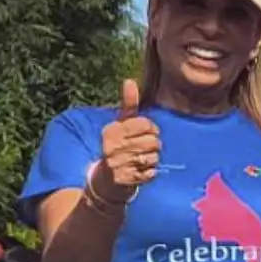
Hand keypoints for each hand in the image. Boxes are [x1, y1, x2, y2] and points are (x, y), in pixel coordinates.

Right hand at [94, 81, 160, 202]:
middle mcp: (113, 147)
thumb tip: (129, 80)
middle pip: (153, 141)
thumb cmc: (117, 145)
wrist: (106, 179)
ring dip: (152, 159)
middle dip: (154, 144)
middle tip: (145, 147)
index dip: (152, 128)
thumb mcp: (120, 123)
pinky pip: (152, 172)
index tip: (148, 132)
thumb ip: (128, 104)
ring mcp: (119, 165)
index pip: (145, 124)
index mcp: (111, 131)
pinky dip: (150, 172)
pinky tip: (141, 170)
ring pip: (154, 157)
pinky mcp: (127, 180)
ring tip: (142, 159)